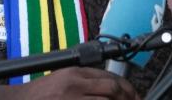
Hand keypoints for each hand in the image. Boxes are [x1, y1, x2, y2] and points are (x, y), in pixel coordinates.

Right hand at [0, 67, 138, 98]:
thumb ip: (82, 82)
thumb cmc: (37, 95)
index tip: (134, 94)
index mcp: (74, 72)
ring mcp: (72, 98)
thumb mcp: (61, 80)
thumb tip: (108, 89)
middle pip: (112, 87)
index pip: (108, 75)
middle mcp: (75, 83)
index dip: (125, 86)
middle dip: (128, 96)